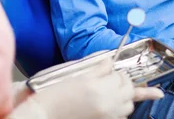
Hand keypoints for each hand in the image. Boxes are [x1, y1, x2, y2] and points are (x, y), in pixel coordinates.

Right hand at [28, 59, 162, 118]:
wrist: (44, 115)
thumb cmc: (56, 95)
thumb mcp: (77, 76)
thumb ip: (98, 69)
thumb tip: (110, 61)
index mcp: (101, 89)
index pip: (119, 76)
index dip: (115, 72)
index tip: (109, 71)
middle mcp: (108, 104)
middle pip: (129, 91)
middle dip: (124, 82)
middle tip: (114, 79)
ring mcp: (107, 117)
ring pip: (128, 106)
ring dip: (124, 97)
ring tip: (114, 93)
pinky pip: (121, 118)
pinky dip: (119, 111)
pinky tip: (110, 106)